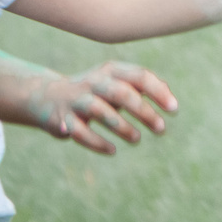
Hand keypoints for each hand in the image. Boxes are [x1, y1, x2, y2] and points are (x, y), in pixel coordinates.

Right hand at [26, 62, 177, 155]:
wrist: (48, 97)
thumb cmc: (97, 92)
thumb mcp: (119, 84)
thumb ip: (144, 88)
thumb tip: (171, 100)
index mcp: (112, 71)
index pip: (139, 76)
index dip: (158, 92)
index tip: (174, 109)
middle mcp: (94, 82)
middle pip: (121, 93)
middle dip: (143, 111)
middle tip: (161, 128)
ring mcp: (76, 100)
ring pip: (100, 110)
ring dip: (122, 127)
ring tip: (137, 139)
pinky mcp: (62, 119)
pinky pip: (80, 132)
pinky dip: (97, 142)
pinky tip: (112, 151)